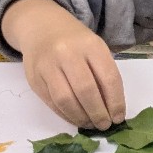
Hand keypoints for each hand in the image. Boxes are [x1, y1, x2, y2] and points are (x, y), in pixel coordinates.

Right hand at [2, 0, 124, 130]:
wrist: (42, 27)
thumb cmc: (76, 42)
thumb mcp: (96, 49)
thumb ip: (104, 74)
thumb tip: (113, 109)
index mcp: (91, 45)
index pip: (108, 78)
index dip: (115, 102)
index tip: (119, 117)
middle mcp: (68, 53)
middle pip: (86, 91)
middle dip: (98, 113)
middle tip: (104, 125)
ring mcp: (48, 65)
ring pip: (65, 99)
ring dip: (81, 117)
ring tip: (91, 125)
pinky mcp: (34, 78)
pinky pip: (51, 102)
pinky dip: (66, 115)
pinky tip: (76, 119)